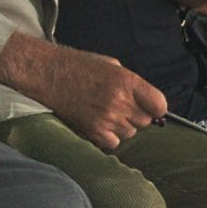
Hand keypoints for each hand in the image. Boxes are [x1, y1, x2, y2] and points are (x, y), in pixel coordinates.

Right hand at [0, 32, 167, 148]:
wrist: (47, 73)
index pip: (159, 105)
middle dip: (137, 116)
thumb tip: (147, 101)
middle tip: (122, 108)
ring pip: (130, 133)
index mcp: (127, 80)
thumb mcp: (111, 64)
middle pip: (145, 121)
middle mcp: (119, 101)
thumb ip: (131, 83)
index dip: (157, 108)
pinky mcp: (92, 131)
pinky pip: (113, 143)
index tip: (152, 108)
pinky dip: (109, 138)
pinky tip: (99, 124)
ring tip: (106, 113)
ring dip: (122, 126)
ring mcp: (106, 118)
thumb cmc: (78, 65)